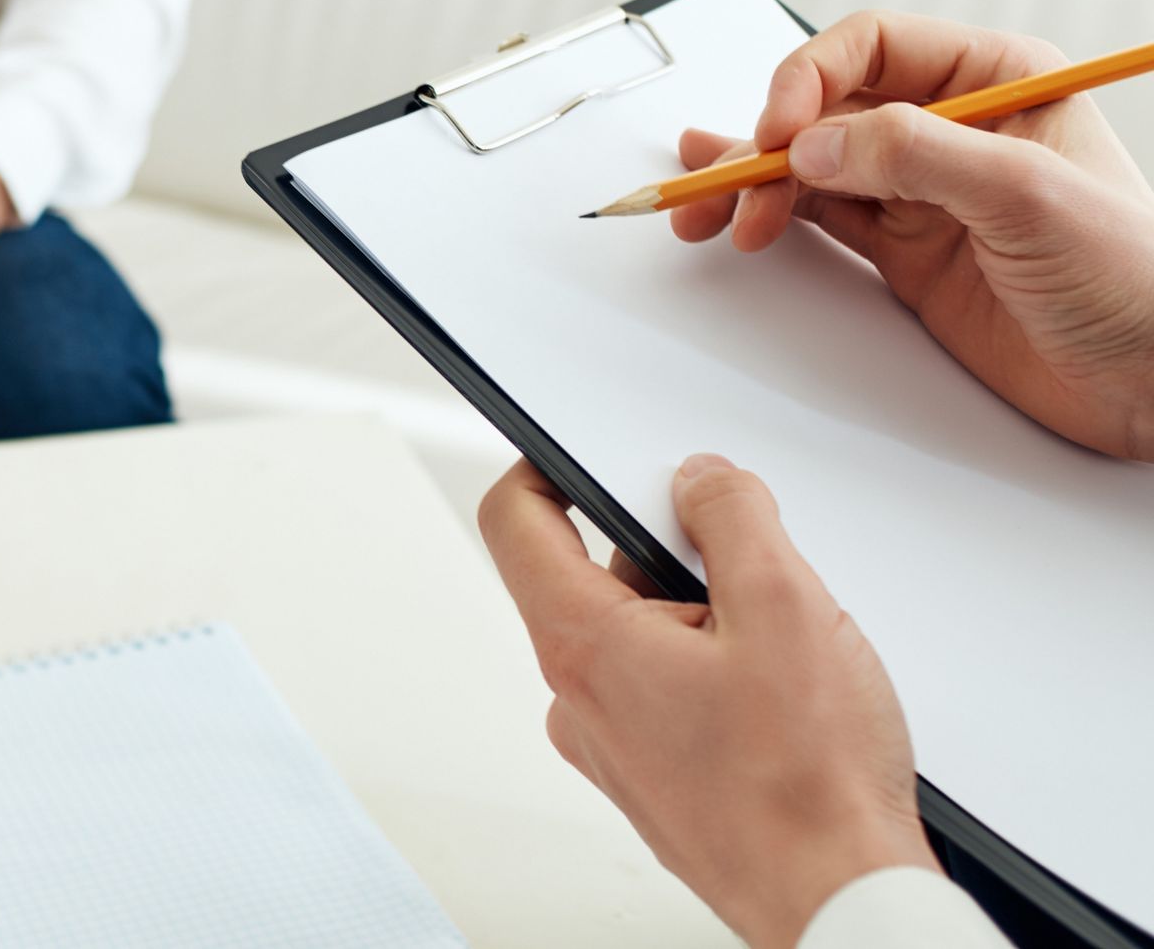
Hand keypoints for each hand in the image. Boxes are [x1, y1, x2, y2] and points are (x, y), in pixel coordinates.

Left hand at [480, 456, 936, 948]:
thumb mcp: (786, 608)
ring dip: (706, 619)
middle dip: (673, 553)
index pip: (515, 522)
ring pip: (642, 635)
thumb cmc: (810, 788)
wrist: (839, 906)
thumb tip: (701, 478)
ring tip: (782, 656)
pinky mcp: (652, 776)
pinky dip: (715, 673)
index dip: (547, 467)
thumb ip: (732, 518)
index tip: (591, 450)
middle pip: (596, 575)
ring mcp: (612, 744)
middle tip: (752, 573)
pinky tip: (780, 700)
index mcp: (582, 647)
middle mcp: (579, 700)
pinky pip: (665, 689)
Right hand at [675, 13, 1153, 459]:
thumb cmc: (1136, 279)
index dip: (808, 80)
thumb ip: (917, 155)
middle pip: (827, 107)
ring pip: (812, 163)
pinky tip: (737, 213)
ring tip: (708, 213)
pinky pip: (822, 217)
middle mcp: (954, 126)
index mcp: (997, 80)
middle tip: (725, 189)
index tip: (777, 131)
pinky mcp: (906, 250)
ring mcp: (925, 191)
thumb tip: (817, 141)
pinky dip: (774, 215)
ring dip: (755, 183)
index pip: (871, 47)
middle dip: (765, 142)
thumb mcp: (1029, 196)